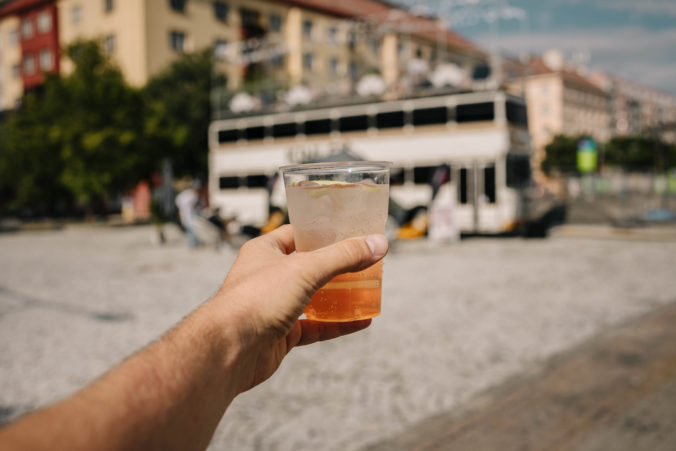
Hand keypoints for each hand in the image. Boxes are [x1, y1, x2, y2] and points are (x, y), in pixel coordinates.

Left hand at [212, 225, 387, 392]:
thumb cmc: (257, 299)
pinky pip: (315, 326)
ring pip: (313, 298)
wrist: (228, 350)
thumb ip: (343, 256)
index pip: (298, 234)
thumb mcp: (305, 269)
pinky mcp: (281, 334)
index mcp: (265, 251)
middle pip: (309, 267)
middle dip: (337, 266)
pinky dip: (337, 324)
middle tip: (366, 263)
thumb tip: (379, 244)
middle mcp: (268, 276)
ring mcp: (274, 306)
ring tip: (368, 290)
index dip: (324, 232)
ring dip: (339, 296)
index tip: (352, 232)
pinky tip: (361, 322)